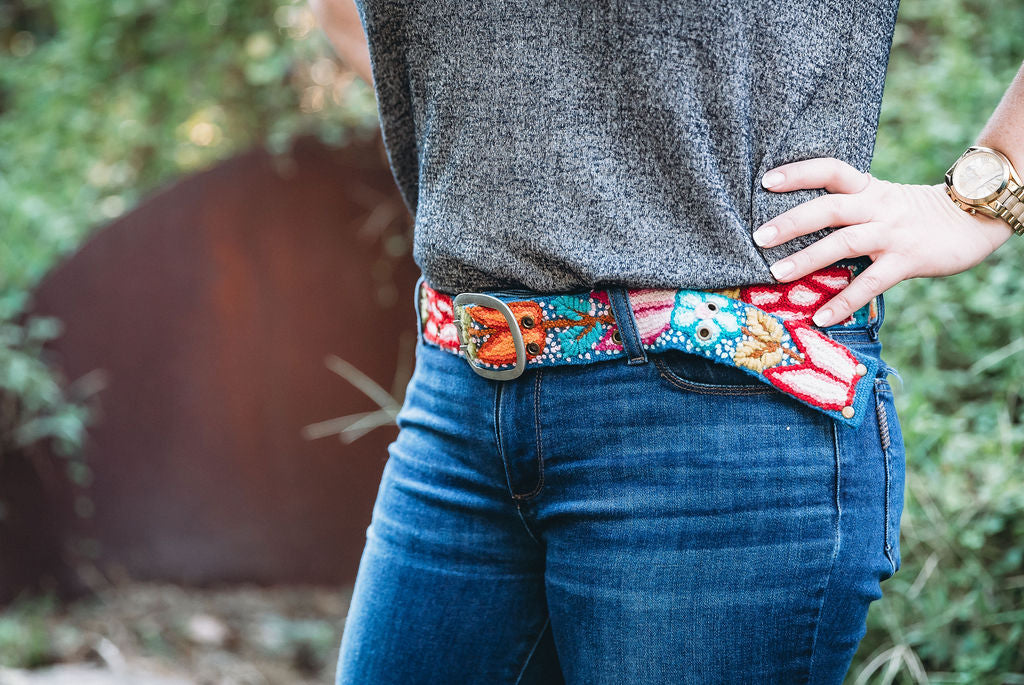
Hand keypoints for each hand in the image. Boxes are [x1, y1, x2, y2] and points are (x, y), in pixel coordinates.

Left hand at [752, 157, 1014, 326]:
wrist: (973, 220)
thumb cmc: (915, 215)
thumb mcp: (881, 200)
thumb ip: (848, 207)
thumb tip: (798, 225)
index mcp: (868, 189)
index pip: (830, 171)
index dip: (799, 173)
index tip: (765, 181)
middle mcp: (877, 207)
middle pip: (829, 208)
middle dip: (791, 222)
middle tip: (758, 237)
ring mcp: (892, 234)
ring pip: (844, 243)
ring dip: (808, 259)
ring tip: (776, 274)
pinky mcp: (906, 261)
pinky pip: (870, 283)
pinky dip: (844, 301)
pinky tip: (821, 318)